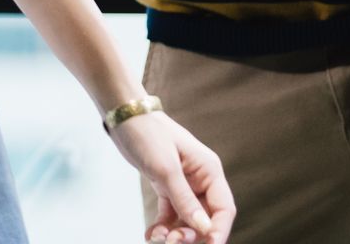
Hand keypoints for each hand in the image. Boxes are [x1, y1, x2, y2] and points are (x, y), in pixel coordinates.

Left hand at [105, 110, 233, 243]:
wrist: (126, 118)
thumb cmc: (149, 136)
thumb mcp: (166, 169)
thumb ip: (185, 200)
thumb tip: (203, 228)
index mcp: (209, 170)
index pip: (223, 208)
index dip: (218, 231)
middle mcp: (200, 180)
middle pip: (205, 218)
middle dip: (191, 234)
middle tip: (172, 243)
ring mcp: (184, 184)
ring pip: (187, 220)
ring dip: (175, 233)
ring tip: (156, 238)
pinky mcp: (167, 187)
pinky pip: (170, 215)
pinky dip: (162, 227)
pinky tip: (150, 234)